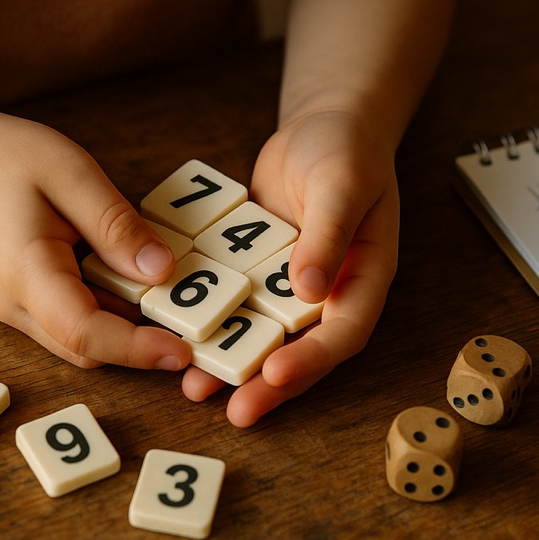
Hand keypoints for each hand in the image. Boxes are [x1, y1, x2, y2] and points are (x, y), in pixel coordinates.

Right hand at [0, 110, 191, 370]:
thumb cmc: (7, 159)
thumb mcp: (71, 173)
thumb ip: (116, 224)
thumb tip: (163, 271)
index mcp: (25, 272)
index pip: (83, 332)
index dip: (136, 349)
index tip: (182, 352)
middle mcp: (15, 304)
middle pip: (87, 347)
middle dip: (141, 343)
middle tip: (195, 320)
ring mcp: (16, 310)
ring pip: (82, 340)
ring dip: (127, 326)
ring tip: (172, 295)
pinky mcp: (25, 304)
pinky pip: (74, 320)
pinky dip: (109, 309)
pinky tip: (135, 280)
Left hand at [180, 109, 399, 424]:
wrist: (324, 127)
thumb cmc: (346, 151)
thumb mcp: (341, 184)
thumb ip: (328, 234)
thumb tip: (308, 290)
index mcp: (364, 278)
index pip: (344, 332)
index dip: (312, 360)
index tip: (275, 374)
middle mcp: (329, 293)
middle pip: (302, 349)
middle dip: (269, 384)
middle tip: (236, 412)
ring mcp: (290, 287)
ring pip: (264, 336)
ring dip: (233, 364)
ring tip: (195, 389)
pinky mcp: (258, 273)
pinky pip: (235, 304)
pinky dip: (210, 322)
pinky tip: (175, 334)